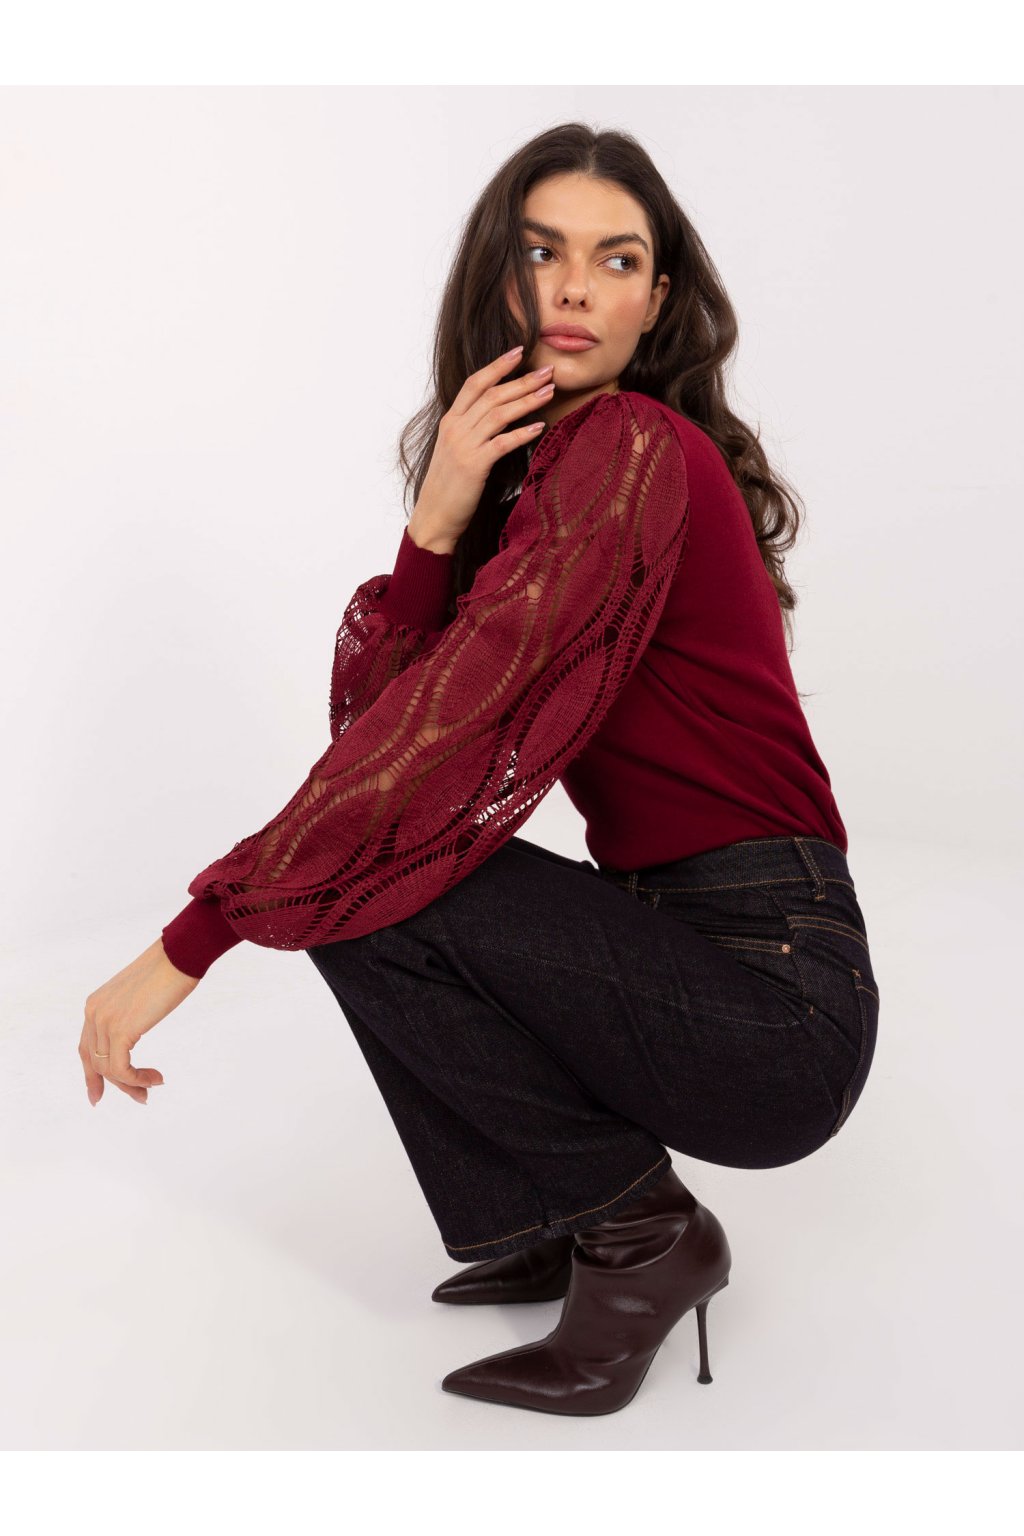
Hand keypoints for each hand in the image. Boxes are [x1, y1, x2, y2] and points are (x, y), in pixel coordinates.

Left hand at [79, 938, 199, 1105]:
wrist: (179, 956)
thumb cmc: (169, 972)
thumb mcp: (139, 998)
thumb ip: (129, 1015)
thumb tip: (133, 1032)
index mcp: (95, 1004)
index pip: (86, 1048)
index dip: (91, 1075)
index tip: (98, 1095)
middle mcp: (93, 1013)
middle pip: (94, 1062)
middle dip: (115, 1084)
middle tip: (140, 1098)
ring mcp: (104, 1021)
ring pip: (109, 1069)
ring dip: (132, 1083)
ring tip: (153, 1086)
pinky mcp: (120, 1030)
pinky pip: (121, 1068)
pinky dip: (138, 1079)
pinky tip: (156, 1078)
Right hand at [410, 346, 555, 548]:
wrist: (434, 516)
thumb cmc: (449, 486)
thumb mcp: (455, 450)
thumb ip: (471, 430)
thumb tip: (498, 416)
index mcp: (450, 421)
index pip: (475, 383)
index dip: (497, 366)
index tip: (520, 352)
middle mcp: (455, 428)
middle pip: (492, 394)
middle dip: (522, 380)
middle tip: (548, 371)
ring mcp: (463, 446)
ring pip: (499, 414)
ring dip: (526, 401)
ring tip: (549, 392)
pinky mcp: (473, 466)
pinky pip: (502, 443)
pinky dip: (522, 433)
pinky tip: (539, 427)